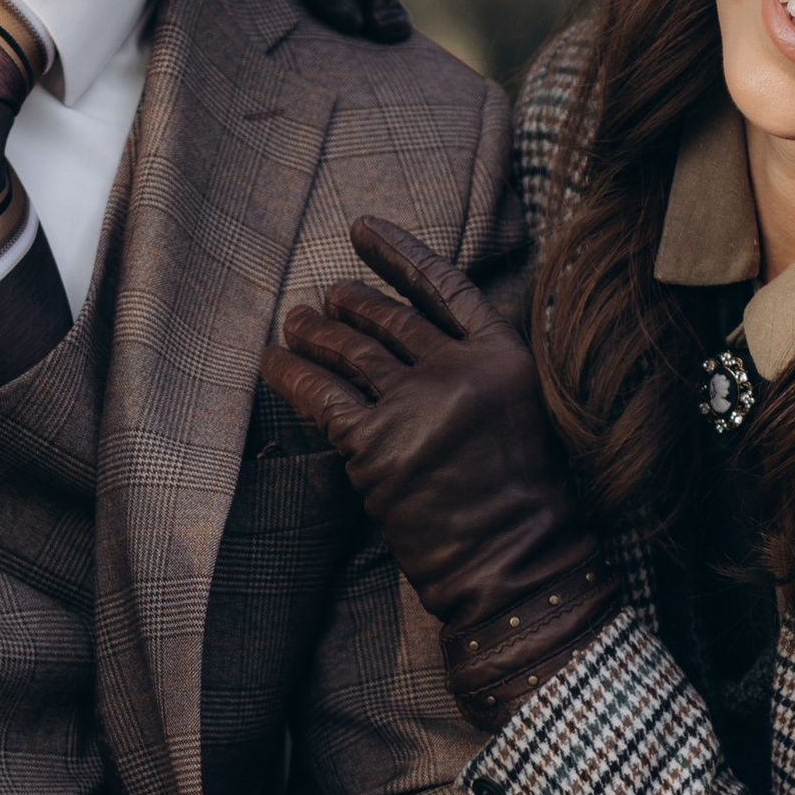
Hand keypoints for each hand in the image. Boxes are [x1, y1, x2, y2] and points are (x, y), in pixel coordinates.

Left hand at [261, 218, 614, 727]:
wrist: (513, 563)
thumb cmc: (522, 501)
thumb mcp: (522, 412)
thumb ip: (477, 369)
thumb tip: (418, 339)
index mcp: (503, 356)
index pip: (442, 286)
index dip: (398, 254)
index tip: (364, 231)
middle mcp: (458, 370)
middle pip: (389, 317)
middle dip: (348, 302)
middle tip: (326, 296)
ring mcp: (415, 406)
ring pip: (350, 350)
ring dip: (314, 330)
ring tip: (295, 320)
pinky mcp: (376, 445)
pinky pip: (320, 395)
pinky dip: (290, 374)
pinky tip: (272, 361)